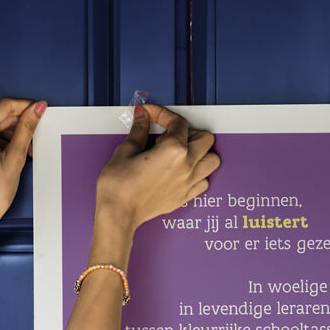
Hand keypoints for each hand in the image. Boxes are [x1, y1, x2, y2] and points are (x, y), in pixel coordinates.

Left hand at [0, 97, 45, 224]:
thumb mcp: (15, 157)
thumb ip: (26, 128)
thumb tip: (36, 108)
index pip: (5, 106)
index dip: (25, 106)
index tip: (38, 109)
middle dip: (16, 126)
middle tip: (32, 140)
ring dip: (5, 135)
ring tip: (19, 153)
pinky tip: (3, 156)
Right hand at [94, 103, 220, 234]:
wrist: (118, 215)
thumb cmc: (119, 188)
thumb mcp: (125, 151)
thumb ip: (139, 130)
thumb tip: (143, 118)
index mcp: (174, 150)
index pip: (178, 122)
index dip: (163, 114)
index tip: (151, 115)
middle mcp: (186, 166)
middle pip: (204, 138)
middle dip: (188, 131)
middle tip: (168, 133)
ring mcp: (188, 183)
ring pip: (211, 160)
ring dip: (199, 152)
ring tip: (179, 151)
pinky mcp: (184, 197)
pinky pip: (204, 181)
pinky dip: (197, 173)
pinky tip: (181, 171)